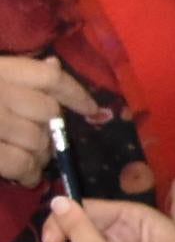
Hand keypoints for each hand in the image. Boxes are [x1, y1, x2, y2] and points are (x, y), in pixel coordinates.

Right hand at [0, 55, 97, 185]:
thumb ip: (16, 73)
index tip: (91, 108)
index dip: (75, 94)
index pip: (49, 77)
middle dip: (54, 132)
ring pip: (38, 141)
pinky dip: (29, 173)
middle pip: (49, 113)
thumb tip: (54, 64)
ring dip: (43, 155)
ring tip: (35, 161)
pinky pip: (20, 163)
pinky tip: (28, 177)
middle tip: (47, 145)